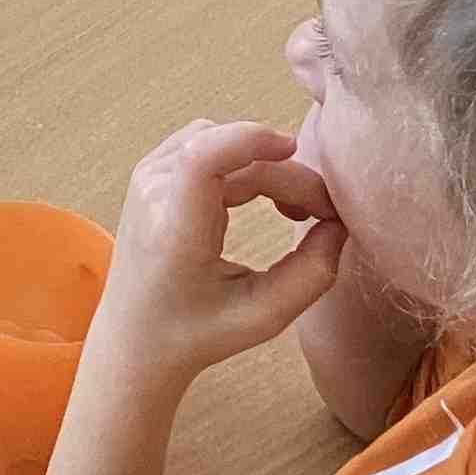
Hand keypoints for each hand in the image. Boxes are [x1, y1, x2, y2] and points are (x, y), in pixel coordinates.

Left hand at [90, 118, 346, 389]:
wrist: (135, 335)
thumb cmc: (198, 332)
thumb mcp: (264, 316)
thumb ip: (312, 274)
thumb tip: (339, 223)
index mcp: (175, 232)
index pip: (202, 157)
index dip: (251, 139)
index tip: (295, 150)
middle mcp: (152, 194)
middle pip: (233, 156)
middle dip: (289, 177)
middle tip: (324, 217)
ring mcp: (147, 177)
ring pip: (222, 142)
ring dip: (267, 166)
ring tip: (294, 211)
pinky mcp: (152, 172)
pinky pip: (207, 144)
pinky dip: (244, 161)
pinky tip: (264, 196)